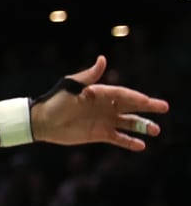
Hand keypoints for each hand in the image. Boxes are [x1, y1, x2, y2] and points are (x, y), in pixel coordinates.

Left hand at [32, 56, 167, 149]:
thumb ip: (88, 76)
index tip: (147, 101)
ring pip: (128, 123)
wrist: (42, 121)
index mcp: (99, 93)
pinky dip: (129, 142)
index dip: (134, 97)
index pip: (121, 94)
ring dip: (142, 126)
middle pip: (131, 106)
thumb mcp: (70, 87)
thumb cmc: (55, 101)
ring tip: (156, 130)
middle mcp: (105, 106)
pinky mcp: (99, 134)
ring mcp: (104, 120)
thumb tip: (102, 60)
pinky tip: (141, 145)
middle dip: (148, 107)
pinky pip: (118, 138)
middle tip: (164, 107)